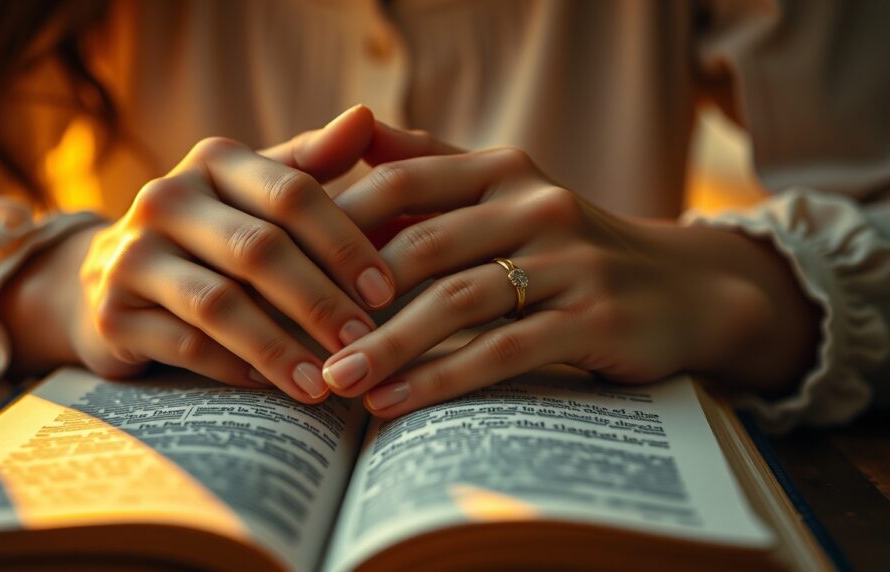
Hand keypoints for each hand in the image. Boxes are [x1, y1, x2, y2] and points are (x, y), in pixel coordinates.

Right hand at [2, 105, 398, 402]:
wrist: (111, 275)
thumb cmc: (214, 231)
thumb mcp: (257, 191)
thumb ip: (313, 161)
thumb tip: (367, 117)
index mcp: (214, 162)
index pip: (292, 193)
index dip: (344, 243)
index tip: (386, 292)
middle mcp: (166, 198)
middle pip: (258, 250)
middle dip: (319, 302)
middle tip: (363, 344)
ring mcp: (132, 255)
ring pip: (219, 304)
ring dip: (278, 347)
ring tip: (322, 383)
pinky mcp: (111, 312)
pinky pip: (185, 345)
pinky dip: (233, 368)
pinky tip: (271, 387)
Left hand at [320, 135, 819, 415]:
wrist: (684, 290)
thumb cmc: (570, 247)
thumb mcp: (508, 195)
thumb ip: (433, 166)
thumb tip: (350, 130)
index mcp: (503, 168)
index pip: (402, 179)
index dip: (338, 220)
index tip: (287, 263)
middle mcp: (536, 203)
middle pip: (422, 246)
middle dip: (350, 296)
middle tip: (295, 335)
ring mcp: (570, 260)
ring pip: (456, 302)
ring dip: (387, 346)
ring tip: (335, 380)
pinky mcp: (594, 317)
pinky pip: (500, 351)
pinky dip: (440, 379)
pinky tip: (394, 402)